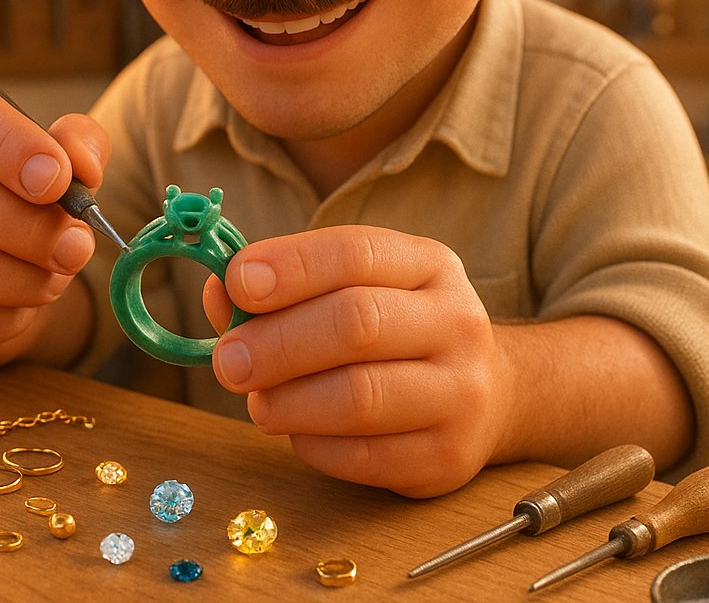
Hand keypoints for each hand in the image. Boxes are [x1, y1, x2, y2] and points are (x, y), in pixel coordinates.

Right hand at [0, 80, 109, 366]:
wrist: (13, 255)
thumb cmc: (37, 192)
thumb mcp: (68, 156)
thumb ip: (81, 144)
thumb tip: (78, 166)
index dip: (11, 145)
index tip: (58, 181)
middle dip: (30, 229)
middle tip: (78, 246)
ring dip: (24, 279)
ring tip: (58, 274)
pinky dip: (4, 318)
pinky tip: (26, 303)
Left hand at [204, 226, 510, 496]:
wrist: (489, 392)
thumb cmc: (395, 330)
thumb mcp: (353, 287)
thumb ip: (285, 286)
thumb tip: (218, 291)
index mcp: (427, 264)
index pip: (355, 252)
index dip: (291, 266)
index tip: (237, 283)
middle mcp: (456, 321)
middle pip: (357, 322)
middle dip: (278, 342)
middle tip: (226, 361)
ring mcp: (462, 392)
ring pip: (359, 396)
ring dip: (289, 401)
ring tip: (258, 402)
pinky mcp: (449, 457)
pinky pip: (365, 455)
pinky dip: (314, 444)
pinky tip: (298, 431)